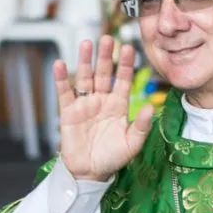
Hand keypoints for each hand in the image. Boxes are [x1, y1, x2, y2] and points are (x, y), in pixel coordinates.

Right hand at [53, 35, 153, 181]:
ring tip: (87, 43)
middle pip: (104, 73)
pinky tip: (61, 64)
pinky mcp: (68, 112)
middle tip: (108, 39)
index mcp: (119, 105)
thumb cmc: (113, 158)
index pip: (123, 80)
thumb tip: (151, 106)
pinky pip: (65, 92)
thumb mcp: (132, 144)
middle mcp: (102, 100)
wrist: (90, 173)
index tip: (130, 48)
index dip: (126, 65)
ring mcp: (85, 104)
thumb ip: (142, 126)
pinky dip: (62, 78)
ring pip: (85, 77)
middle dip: (106, 57)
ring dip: (86, 61)